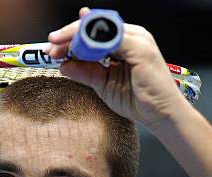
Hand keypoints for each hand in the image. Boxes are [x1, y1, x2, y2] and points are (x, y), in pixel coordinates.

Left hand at [45, 7, 191, 130]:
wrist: (161, 115)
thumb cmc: (138, 101)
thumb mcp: (103, 85)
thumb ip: (86, 72)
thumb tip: (64, 65)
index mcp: (124, 42)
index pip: (94, 32)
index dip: (72, 37)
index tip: (53, 49)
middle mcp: (131, 36)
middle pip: (95, 26)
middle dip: (69, 35)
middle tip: (50, 46)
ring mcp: (137, 39)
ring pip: (100, 28)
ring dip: (76, 36)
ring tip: (57, 47)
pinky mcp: (139, 47)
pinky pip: (110, 38)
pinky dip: (91, 43)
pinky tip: (76, 51)